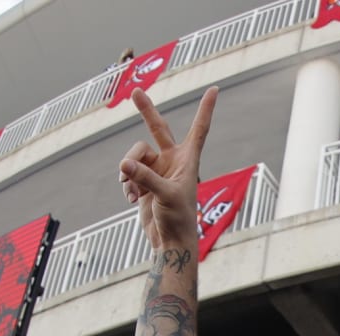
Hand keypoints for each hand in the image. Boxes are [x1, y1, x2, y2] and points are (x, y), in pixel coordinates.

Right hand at [120, 87, 217, 249]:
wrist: (169, 242)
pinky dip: (127, 184)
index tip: (215, 89)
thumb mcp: (164, 196)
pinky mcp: (144, 181)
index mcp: (188, 161)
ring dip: (129, 170)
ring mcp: (157, 170)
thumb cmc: (178, 220)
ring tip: (132, 189)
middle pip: (158, 128)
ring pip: (134, 154)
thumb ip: (145, 178)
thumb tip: (124, 166)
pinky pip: (128, 172)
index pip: (199, 129)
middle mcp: (173, 161)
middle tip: (135, 90)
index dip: (206, 109)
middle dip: (146, 111)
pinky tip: (133, 199)